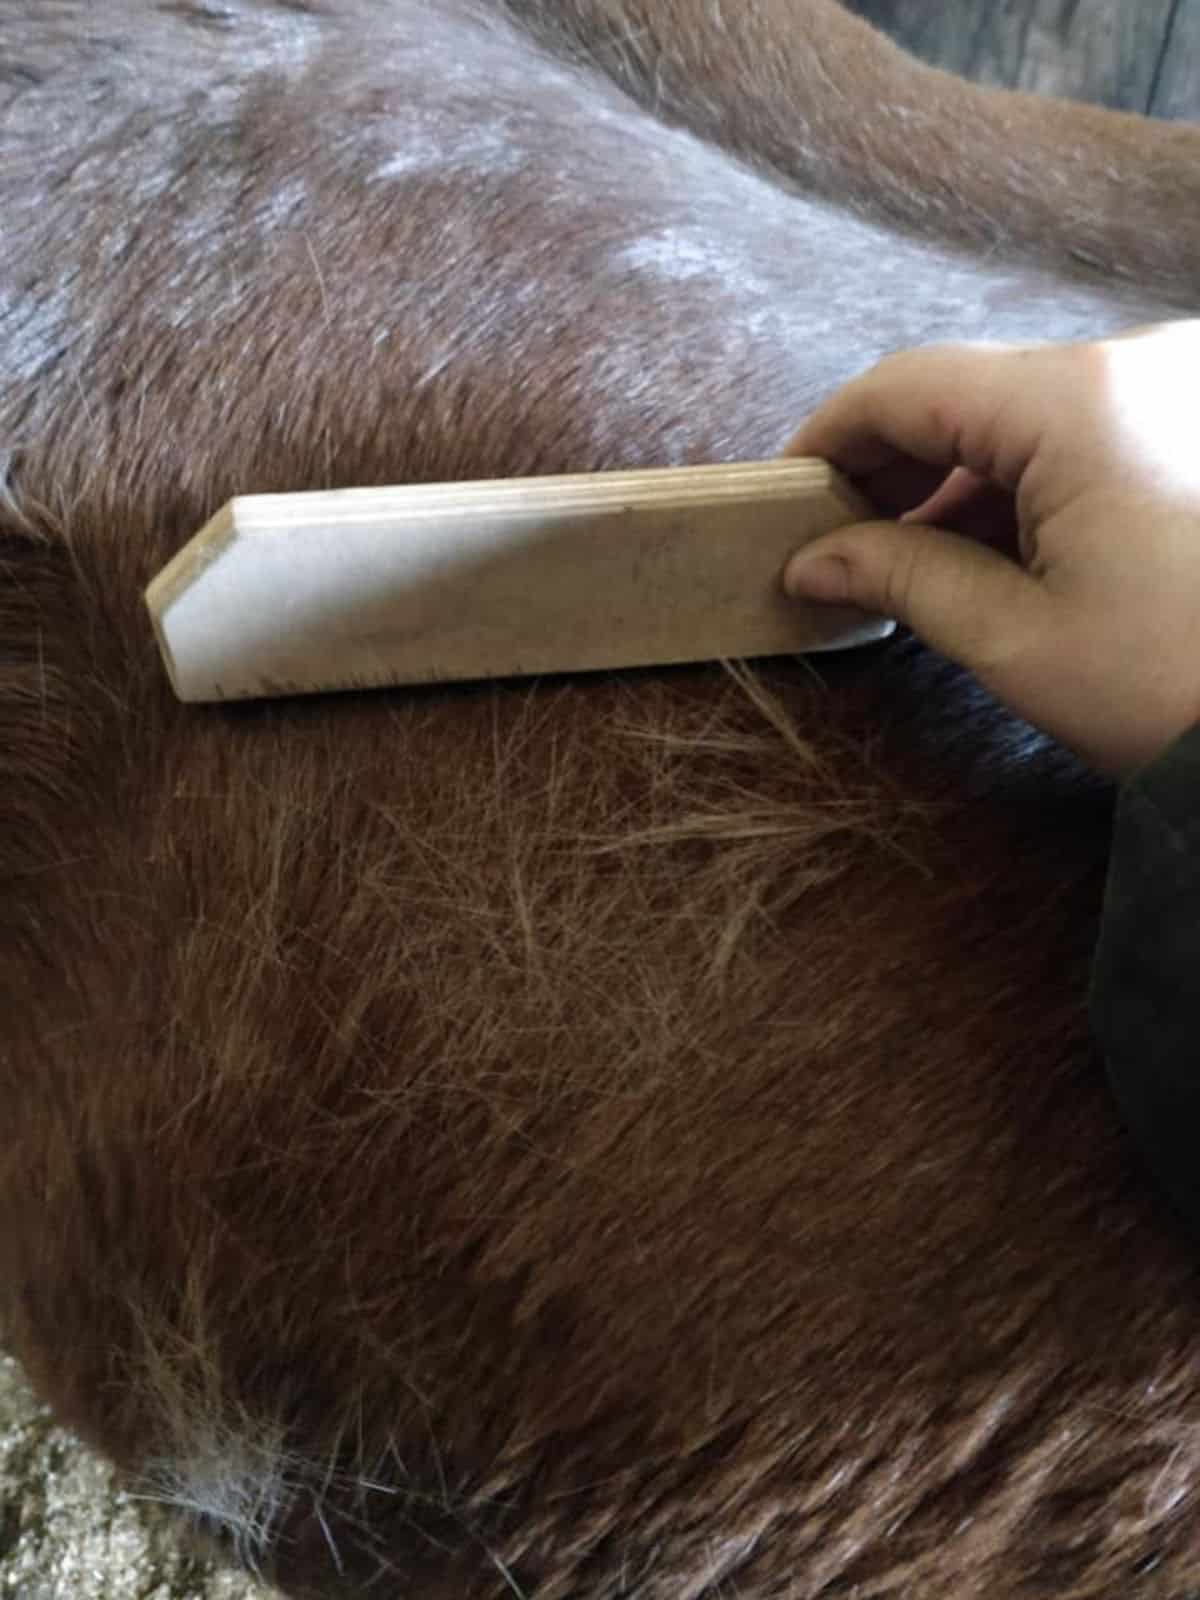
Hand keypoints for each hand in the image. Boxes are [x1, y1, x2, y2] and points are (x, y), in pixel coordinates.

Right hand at [781, 322, 1199, 775]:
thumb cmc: (1171, 687)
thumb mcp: (1016, 638)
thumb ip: (901, 577)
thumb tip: (812, 558)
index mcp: (1079, 403)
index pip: (909, 385)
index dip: (829, 436)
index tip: (784, 494)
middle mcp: (1134, 365)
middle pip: (967, 392)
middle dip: (890, 465)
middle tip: (834, 539)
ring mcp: (1176, 387)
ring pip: (1022, 414)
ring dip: (953, 481)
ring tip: (901, 558)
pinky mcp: (1196, 422)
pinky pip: (1080, 433)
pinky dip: (1020, 485)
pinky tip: (981, 549)